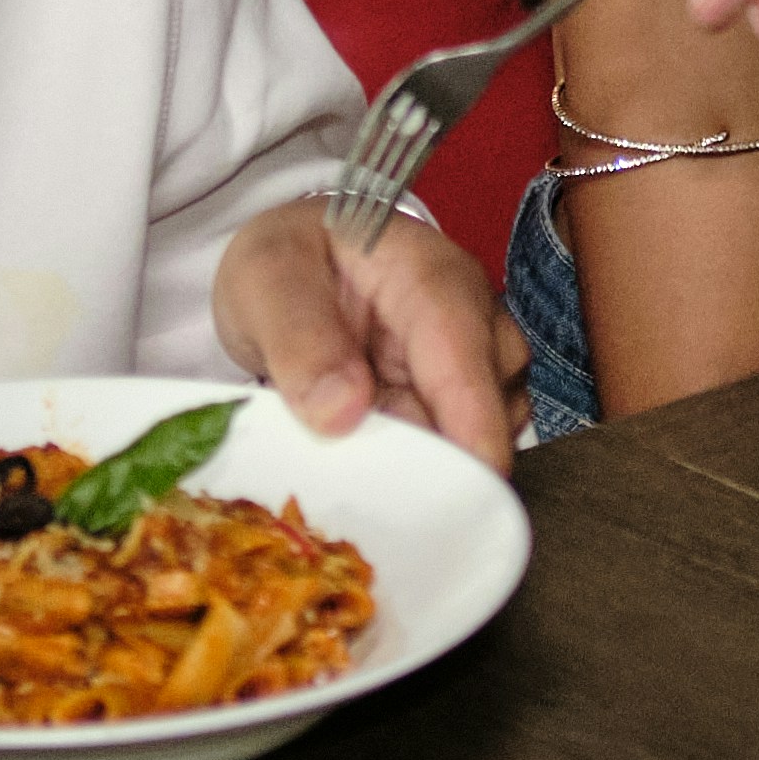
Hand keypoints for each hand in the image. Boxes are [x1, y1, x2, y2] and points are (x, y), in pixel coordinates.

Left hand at [218, 195, 521, 467]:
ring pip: (480, 433)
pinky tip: (372, 472)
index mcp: (433, 280)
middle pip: (490, 406)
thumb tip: (342, 414)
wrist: (295, 260)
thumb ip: (300, 339)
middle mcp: (471, 321)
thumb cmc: (288, 259)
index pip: (467, 362)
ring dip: (428, 466)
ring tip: (360, 477)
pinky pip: (453, 447)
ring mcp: (468, 363)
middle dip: (444, 461)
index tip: (460, 494)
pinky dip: (417, 470)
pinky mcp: (451, 400)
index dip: (472, 432)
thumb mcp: (268, 279)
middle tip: (373, 500)